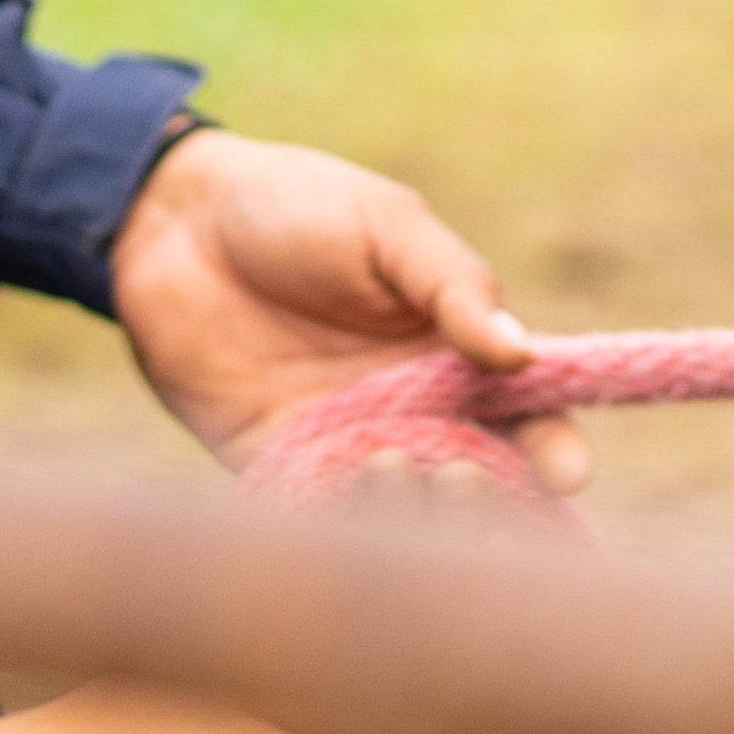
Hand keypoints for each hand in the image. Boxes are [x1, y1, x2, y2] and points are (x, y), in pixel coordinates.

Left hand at [108, 127, 590, 493]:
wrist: (172, 221)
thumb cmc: (295, 205)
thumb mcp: (388, 227)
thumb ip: (454, 285)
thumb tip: (523, 354)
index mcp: (457, 357)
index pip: (531, 424)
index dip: (556, 455)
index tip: (560, 472)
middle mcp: (413, 415)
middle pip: (480, 490)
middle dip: (490, 502)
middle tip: (464, 474)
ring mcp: (347, 449)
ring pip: (407, 519)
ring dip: (416, 517)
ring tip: (388, 464)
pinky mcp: (276, 471)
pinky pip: (322, 522)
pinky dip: (341, 528)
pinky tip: (336, 496)